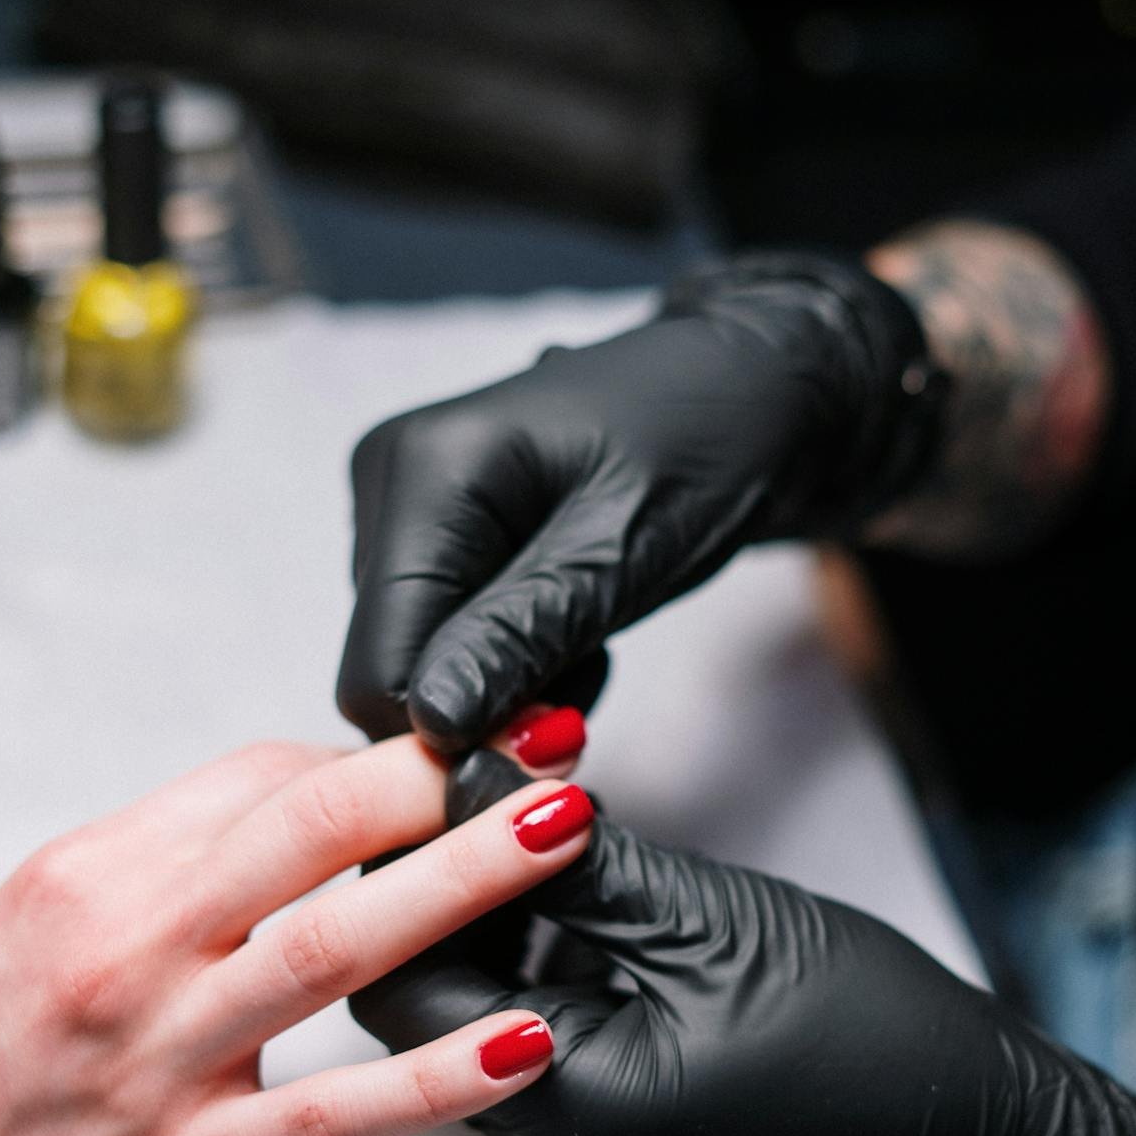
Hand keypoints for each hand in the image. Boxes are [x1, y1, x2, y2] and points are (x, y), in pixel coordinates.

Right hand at [336, 255, 945, 748]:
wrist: (757, 385)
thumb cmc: (711, 442)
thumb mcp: (625, 551)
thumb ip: (522, 636)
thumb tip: (434, 724)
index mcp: (423, 469)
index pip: (378, 664)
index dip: (450, 732)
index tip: (549, 750)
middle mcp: (390, 480)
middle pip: (394, 665)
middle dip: (487, 704)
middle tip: (590, 684)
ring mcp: (407, 503)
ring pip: (423, 661)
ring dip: (509, 684)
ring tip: (593, 640)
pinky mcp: (436, 529)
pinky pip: (448, 635)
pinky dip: (514, 657)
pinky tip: (575, 625)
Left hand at [352, 752, 1135, 1135]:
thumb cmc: (867, 1032)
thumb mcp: (710, 919)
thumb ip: (575, 859)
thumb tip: (483, 783)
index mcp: (562, 1109)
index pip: (407, 985)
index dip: (406, 873)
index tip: (430, 779)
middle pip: (427, 1012)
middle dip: (441, 897)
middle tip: (467, 789)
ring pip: (477, 1028)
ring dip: (489, 930)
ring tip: (514, 825)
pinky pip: (534, 1053)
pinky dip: (537, 971)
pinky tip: (568, 896)